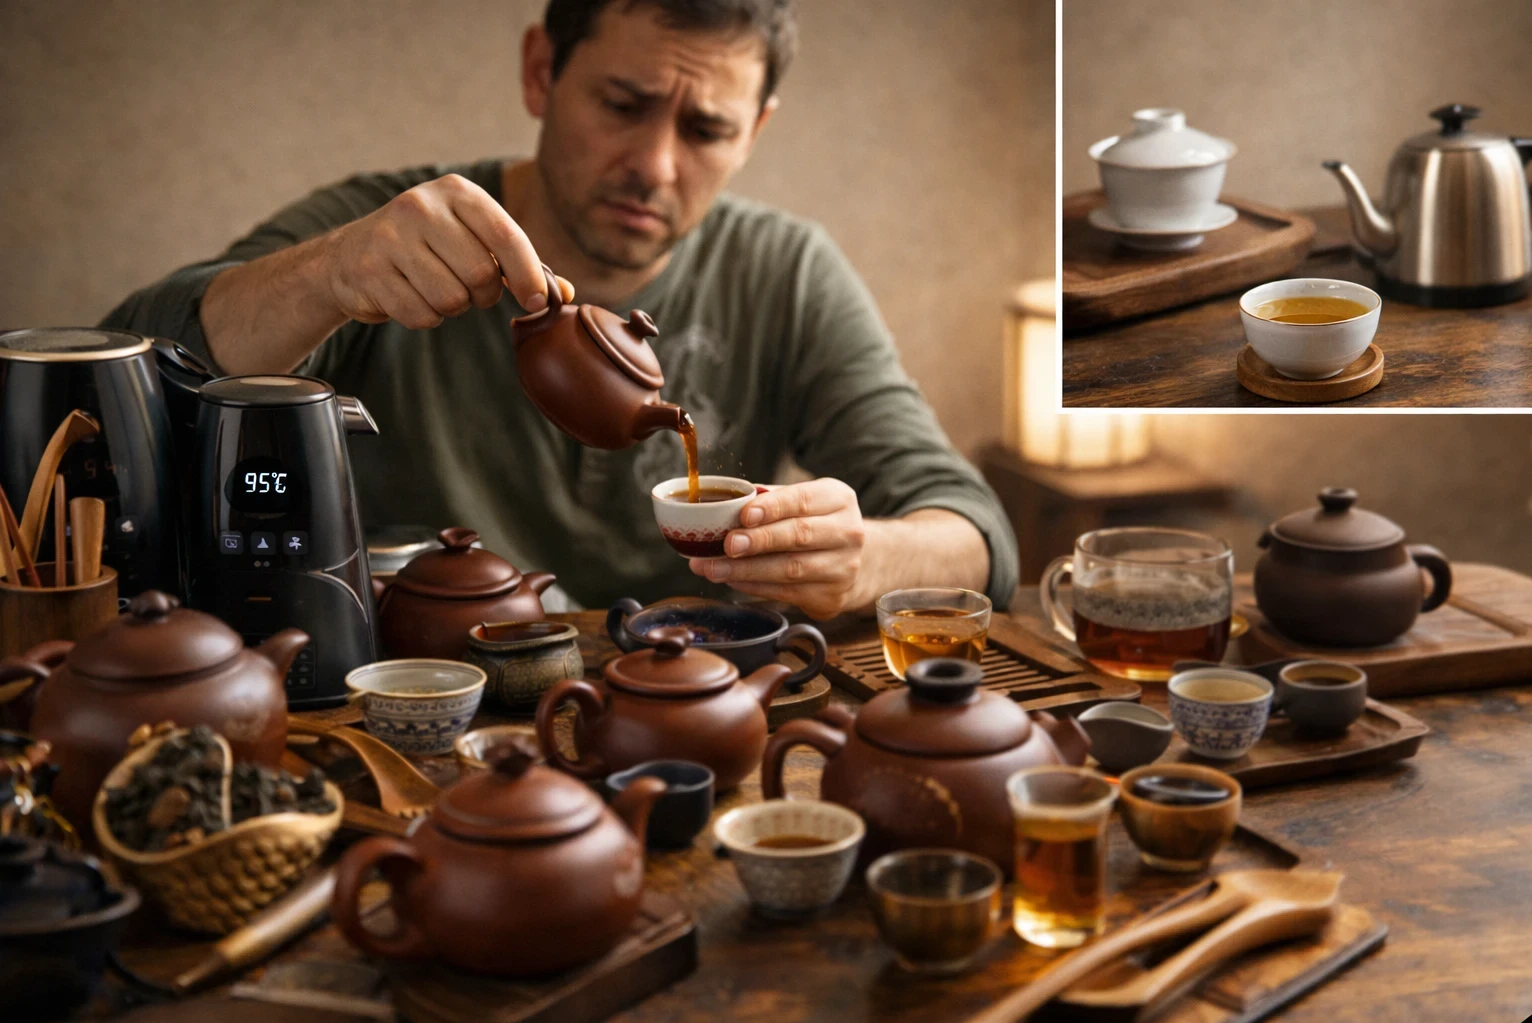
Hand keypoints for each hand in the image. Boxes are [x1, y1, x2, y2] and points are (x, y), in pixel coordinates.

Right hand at [324, 173, 571, 328]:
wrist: (351, 255)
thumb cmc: (427, 247)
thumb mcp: (472, 239)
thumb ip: (519, 264)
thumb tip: (565, 294)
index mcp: (456, 192)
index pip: (506, 235)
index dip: (529, 275)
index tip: (538, 302)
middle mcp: (421, 205)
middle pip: (481, 275)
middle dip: (482, 294)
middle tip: (467, 287)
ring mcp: (391, 236)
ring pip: (451, 299)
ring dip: (451, 307)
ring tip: (433, 287)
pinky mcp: (370, 269)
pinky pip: (421, 314)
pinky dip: (423, 316)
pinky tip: (409, 295)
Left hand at [689, 478, 867, 619]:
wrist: (856, 563)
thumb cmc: (818, 525)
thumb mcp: (804, 502)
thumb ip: (771, 499)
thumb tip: (727, 503)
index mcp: (838, 500)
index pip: (803, 500)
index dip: (773, 508)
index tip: (744, 514)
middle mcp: (848, 533)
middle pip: (799, 535)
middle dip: (759, 540)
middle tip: (727, 544)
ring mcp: (843, 568)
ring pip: (790, 569)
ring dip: (747, 570)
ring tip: (714, 568)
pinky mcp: (831, 597)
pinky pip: (786, 592)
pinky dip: (755, 587)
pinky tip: (733, 581)